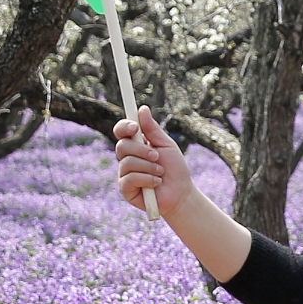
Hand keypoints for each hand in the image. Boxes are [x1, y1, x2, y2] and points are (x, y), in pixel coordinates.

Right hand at [113, 107, 200, 221]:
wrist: (181, 194)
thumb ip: (153, 129)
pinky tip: (156, 183)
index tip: (134, 126)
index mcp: (136, 145)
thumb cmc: (175, 169)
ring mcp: (125, 174)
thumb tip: (142, 109)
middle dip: (141, 150)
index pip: (121, 131)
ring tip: (160, 173)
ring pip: (127, 162)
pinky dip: (147, 179)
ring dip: (148, 167)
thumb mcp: (166, 145)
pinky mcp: (126, 189)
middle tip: (157, 156)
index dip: (124, 126)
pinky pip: (130, 179)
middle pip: (122, 146)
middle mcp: (127, 158)